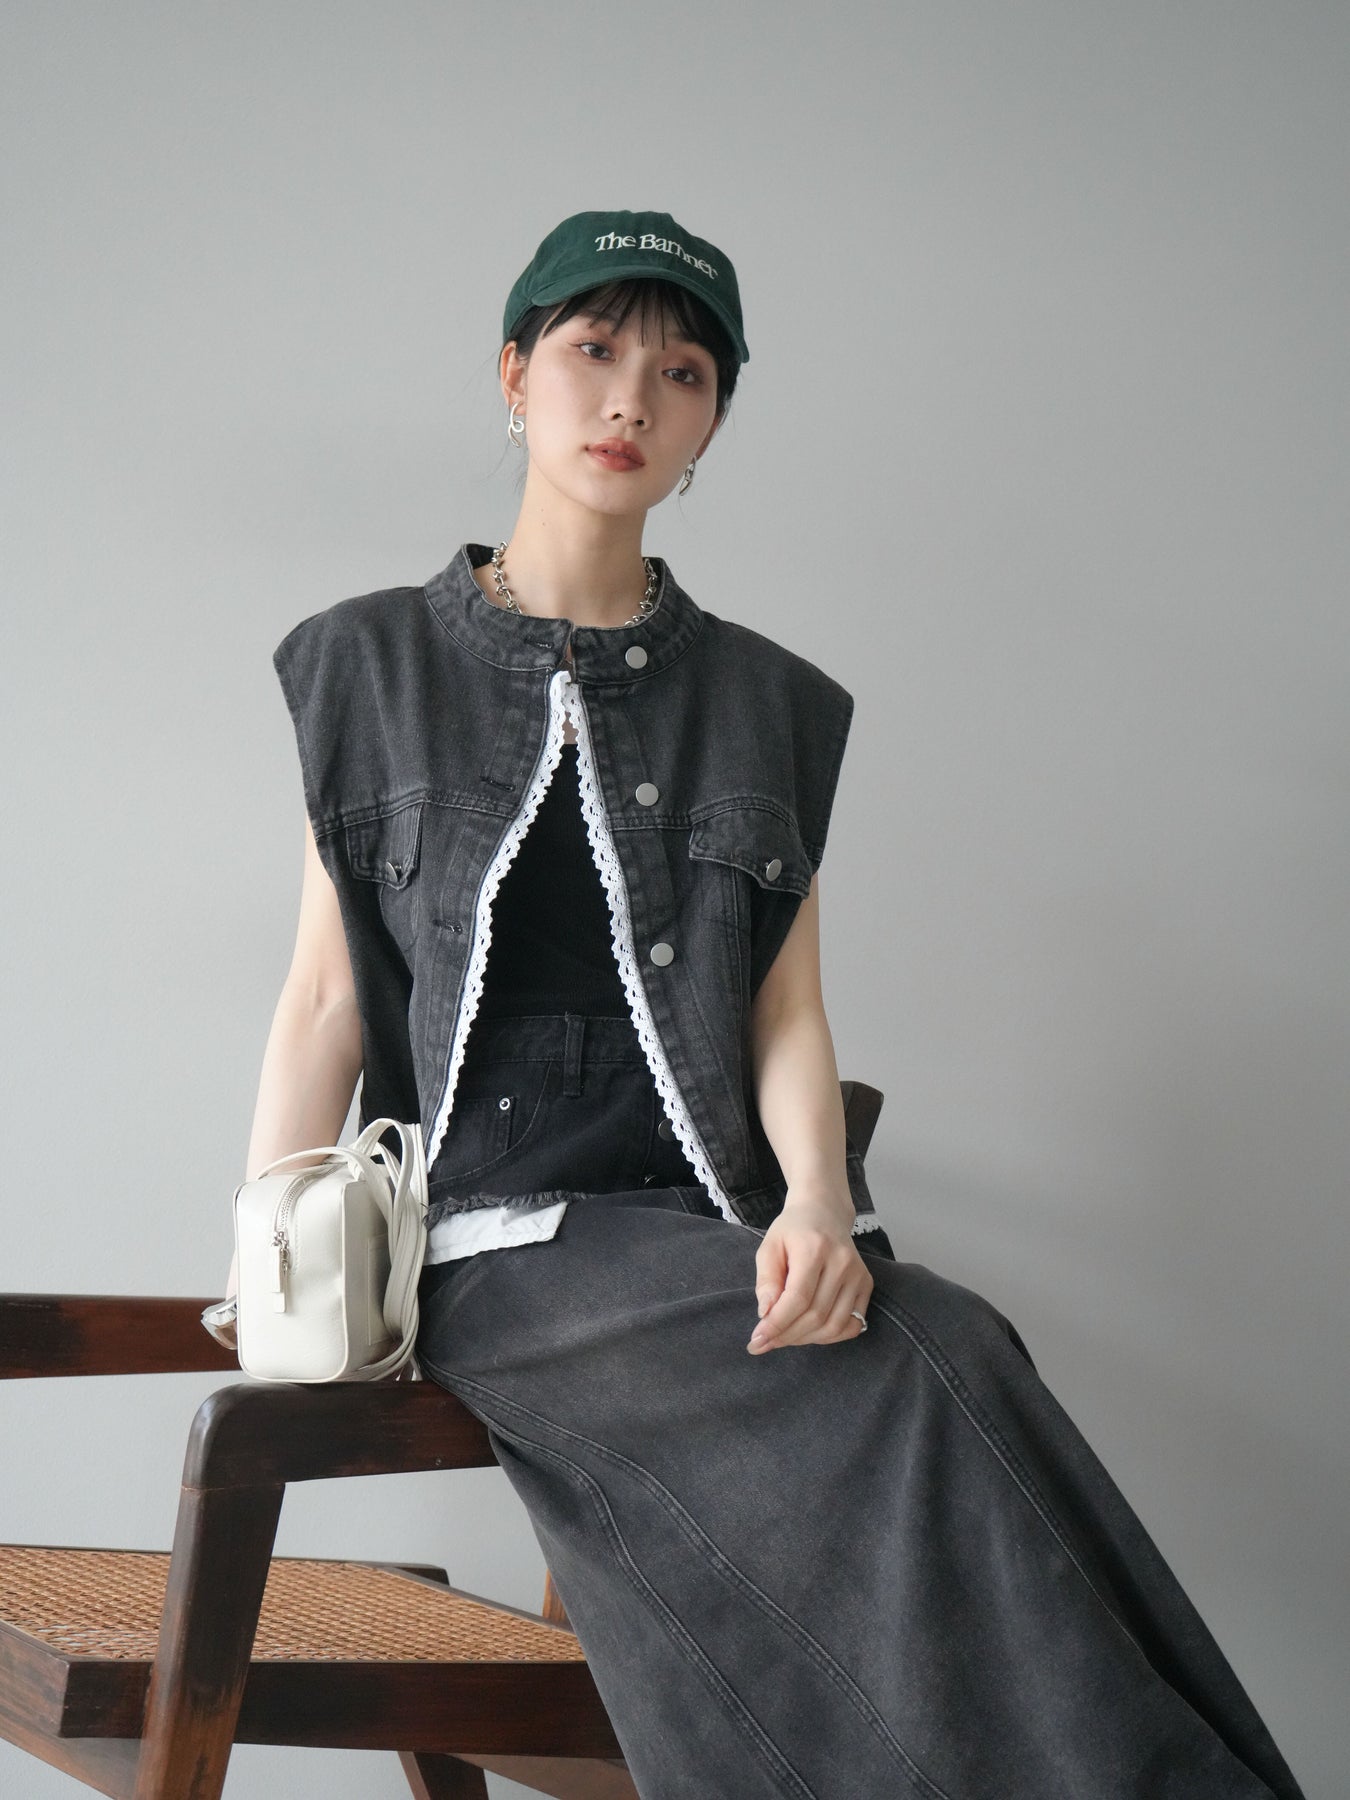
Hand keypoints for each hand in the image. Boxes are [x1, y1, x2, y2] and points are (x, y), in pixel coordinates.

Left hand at [747, 1189, 873, 1352]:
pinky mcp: (867, 1284)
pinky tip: (809, 1333)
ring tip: (784, 1337)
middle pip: (816, 1316)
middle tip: (764, 1343)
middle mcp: (842, 1262)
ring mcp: (858, 1274)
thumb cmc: (792, 1231)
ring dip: (805, 1340)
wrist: (824, 1213)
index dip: (777, 1324)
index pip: (798, 1298)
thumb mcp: (769, 1247)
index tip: (756, 1341)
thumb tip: (766, 1314)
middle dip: (786, 1336)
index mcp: (815, 1248)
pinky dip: (829, 1337)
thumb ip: (766, 1281)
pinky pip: (852, 1325)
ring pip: (834, 1325)